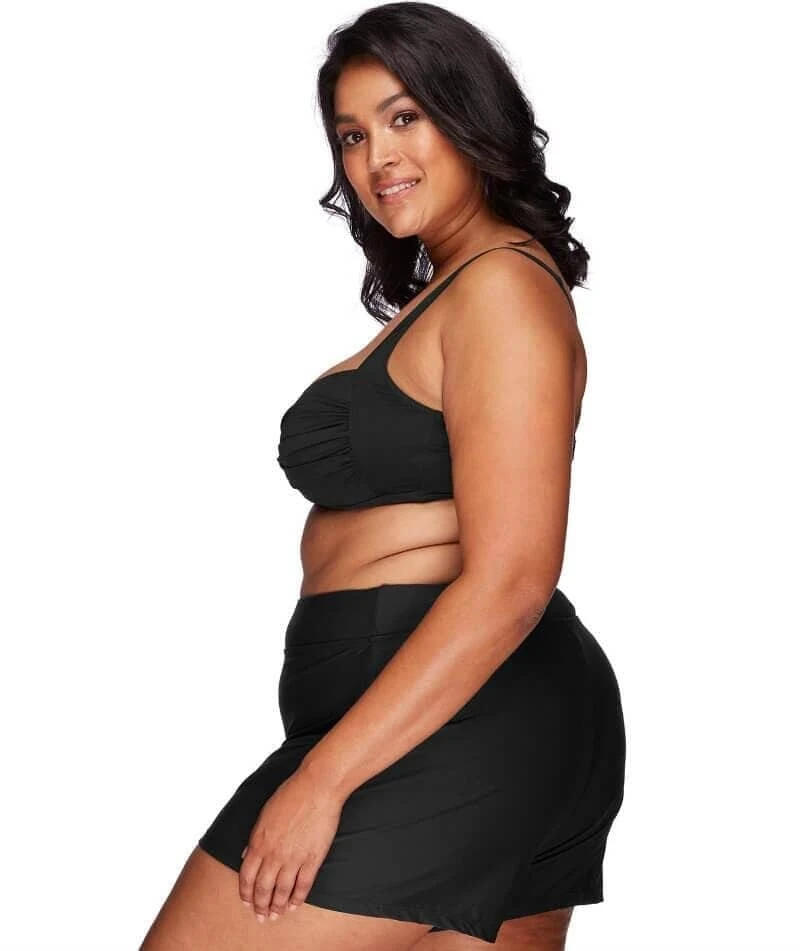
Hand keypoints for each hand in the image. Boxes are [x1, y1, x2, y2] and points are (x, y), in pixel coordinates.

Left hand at [238, 766, 343, 922]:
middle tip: (261, 917)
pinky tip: (294, 905)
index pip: (247, 876)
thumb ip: (254, 837)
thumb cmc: (291, 794)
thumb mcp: (265, 814)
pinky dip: (297, 898)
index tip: (247, 903)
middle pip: (263, 888)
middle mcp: (273, 854)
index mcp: (259, 842)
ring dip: (277, 906)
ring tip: (276, 915)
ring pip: (282, 891)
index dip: (246, 893)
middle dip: (260, 906)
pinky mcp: (312, 858)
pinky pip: (303, 885)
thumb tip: (245, 854)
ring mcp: (293, 858)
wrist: (317, 787)